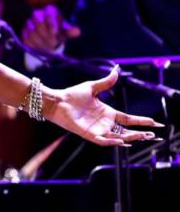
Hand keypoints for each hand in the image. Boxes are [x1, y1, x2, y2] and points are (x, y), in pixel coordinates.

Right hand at [22, 5, 80, 51]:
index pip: (48, 16)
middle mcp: (37, 14)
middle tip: (54, 43)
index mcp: (49, 10)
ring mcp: (28, 23)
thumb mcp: (65, 31)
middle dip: (47, 36)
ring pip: (32, 34)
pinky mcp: (23, 32)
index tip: (56, 33)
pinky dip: (35, 46)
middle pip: (38, 25)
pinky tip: (41, 48)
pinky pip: (27, 40)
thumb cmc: (59, 31)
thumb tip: (77, 32)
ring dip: (42, 43)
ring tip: (49, 48)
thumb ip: (70, 31)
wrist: (48, 36)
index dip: (51, 25)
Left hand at [46, 68, 161, 146]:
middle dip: (139, 134)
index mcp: (107, 113)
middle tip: (152, 135)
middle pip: (126, 131)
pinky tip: (120, 140)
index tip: (154, 122)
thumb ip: (106, 82)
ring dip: (129, 138)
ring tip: (141, 136)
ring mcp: (96, 129)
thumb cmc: (72, 95)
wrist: (57, 101)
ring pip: (117, 137)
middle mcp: (104, 123)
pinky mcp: (87, 133)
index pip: (128, 119)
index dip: (141, 121)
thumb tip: (116, 70)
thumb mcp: (93, 87)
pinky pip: (102, 140)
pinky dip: (111, 141)